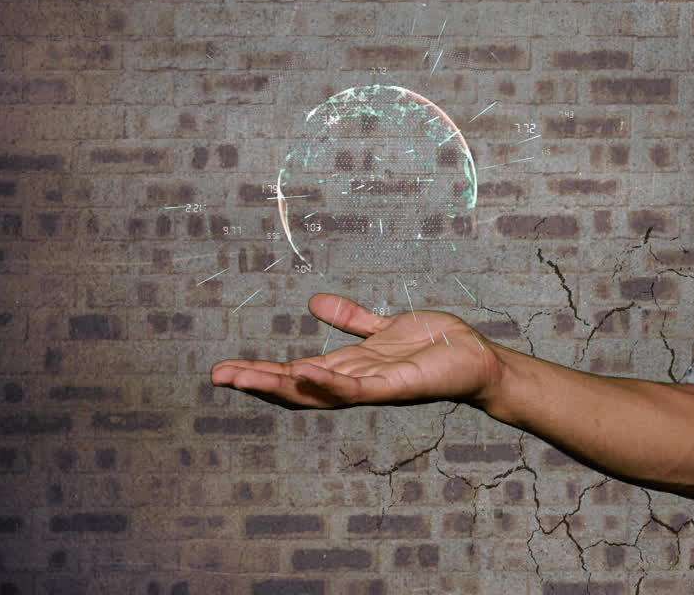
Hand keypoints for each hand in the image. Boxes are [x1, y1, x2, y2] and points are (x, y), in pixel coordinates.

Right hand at [210, 293, 505, 409]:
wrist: (475, 359)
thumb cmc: (436, 346)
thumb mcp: (385, 327)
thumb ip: (352, 319)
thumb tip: (313, 302)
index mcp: (350, 367)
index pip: (296, 373)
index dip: (260, 371)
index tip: (224, 368)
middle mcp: (355, 381)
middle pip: (296, 386)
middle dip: (257, 381)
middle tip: (217, 375)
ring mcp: (373, 386)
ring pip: (317, 392)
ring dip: (280, 385)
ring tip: (244, 377)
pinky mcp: (395, 386)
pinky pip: (357, 388)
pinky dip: (330, 382)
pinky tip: (306, 372)